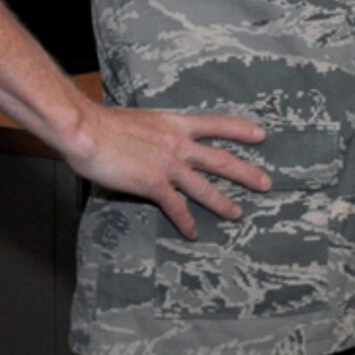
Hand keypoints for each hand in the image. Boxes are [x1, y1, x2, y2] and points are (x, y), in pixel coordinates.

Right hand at [62, 104, 271, 238]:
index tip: (261, 134)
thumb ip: (154, 132)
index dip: (239, 129)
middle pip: (220, 160)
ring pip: (204, 187)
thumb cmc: (104, 124)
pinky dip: (185, 221)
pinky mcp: (153, 184)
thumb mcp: (140, 120)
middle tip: (266, 183)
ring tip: (238, 214)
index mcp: (175, 124)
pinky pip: (175, 207)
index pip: (215, 124)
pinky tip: (193, 233)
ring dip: (222, 202)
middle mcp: (178, 144)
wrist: (87, 131)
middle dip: (245, 172)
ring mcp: (168, 165)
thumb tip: (156, 139)